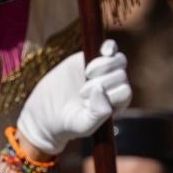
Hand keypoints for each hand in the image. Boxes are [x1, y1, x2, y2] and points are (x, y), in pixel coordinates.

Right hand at [14, 41, 132, 156]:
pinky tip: (104, 51)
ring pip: (119, 60)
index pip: (124, 91)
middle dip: (100, 82)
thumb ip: (97, 114)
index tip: (86, 100)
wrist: (48, 111)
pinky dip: (109, 47)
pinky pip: (110, 48)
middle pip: (121, 75)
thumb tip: (101, 90)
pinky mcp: (93, 57)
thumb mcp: (83, 125)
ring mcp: (106, 71)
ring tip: (87, 74)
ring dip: (102, 66)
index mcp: (118, 103)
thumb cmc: (69, 122)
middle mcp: (115, 86)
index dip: (107, 93)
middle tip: (81, 92)